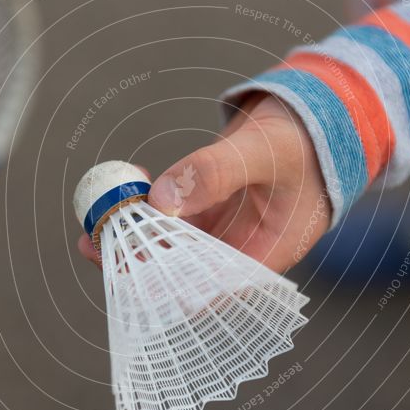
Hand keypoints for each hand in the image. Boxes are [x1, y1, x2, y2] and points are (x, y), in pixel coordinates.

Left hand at [77, 94, 331, 272]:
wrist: (315, 120)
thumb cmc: (304, 143)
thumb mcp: (263, 153)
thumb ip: (215, 173)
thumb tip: (161, 198)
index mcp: (262, 258)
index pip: (209, 290)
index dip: (166, 287)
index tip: (129, 270)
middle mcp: (237, 253)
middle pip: (180, 272)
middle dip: (137, 260)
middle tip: (95, 242)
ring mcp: (220, 234)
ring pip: (168, 246)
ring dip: (132, 236)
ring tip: (95, 224)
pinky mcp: (206, 213)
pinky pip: (168, 220)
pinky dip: (144, 210)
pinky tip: (123, 196)